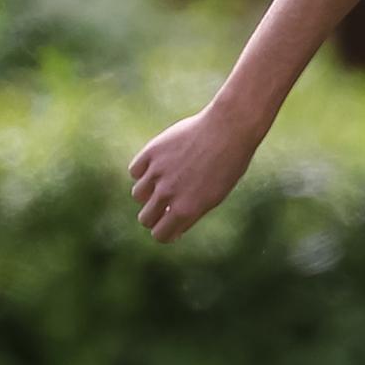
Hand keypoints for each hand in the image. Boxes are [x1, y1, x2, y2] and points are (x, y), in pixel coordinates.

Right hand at [128, 103, 260, 240]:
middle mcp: (169, 193)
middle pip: (145, 218)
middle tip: (166, 206)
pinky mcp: (151, 152)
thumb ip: (190, 211)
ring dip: (148, 193)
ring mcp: (158, 172)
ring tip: (166, 182)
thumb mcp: (215, 195)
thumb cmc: (228, 164)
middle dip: (154, 216)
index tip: (171, 225)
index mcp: (187, 210)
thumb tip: (170, 223)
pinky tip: (158, 167)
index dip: (165, 232)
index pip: (161, 235)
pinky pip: (135, 171)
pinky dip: (143, 172)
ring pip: (138, 195)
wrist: (229, 129)